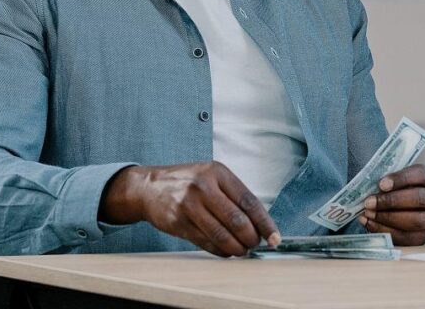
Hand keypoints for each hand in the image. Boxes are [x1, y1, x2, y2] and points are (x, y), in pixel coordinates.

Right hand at [100, 161, 279, 256]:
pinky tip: (227, 251)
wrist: (149, 187)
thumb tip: (260, 223)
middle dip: (251, 238)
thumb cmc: (188, 183)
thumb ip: (234, 195)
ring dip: (237, 247)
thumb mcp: (212, 176)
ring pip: (221, 234)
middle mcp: (204, 187)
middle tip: (256, 245)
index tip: (274, 237)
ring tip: (243, 250)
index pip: (248, 201)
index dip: (264, 223)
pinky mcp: (178, 222)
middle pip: (236, 220)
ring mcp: (189, 205)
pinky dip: (220, 250)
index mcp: (218, 173)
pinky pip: (205, 242)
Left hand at [358, 164, 424, 245]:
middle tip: (369, 202)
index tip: (381, 184)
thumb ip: (388, 182)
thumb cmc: (400, 190)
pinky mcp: (423, 237)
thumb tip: (369, 190)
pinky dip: (386, 231)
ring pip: (415, 221)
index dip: (400, 179)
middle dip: (392, 201)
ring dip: (388, 218)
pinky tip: (370, 224)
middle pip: (419, 199)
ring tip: (368, 214)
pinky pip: (406, 237)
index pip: (419, 175)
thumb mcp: (397, 180)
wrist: (411, 210)